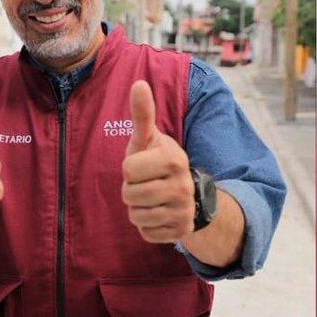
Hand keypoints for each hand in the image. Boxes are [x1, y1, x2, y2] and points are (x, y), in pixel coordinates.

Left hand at [121, 80, 195, 242]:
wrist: (188, 192)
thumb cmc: (157, 161)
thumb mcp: (149, 138)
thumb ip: (142, 114)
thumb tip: (138, 83)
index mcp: (174, 159)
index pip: (128, 170)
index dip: (129, 168)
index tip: (143, 165)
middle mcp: (183, 186)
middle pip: (130, 195)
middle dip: (130, 190)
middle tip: (145, 184)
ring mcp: (184, 211)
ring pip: (136, 216)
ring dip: (137, 208)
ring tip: (150, 198)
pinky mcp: (181, 232)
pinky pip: (146, 233)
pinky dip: (147, 225)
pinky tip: (158, 213)